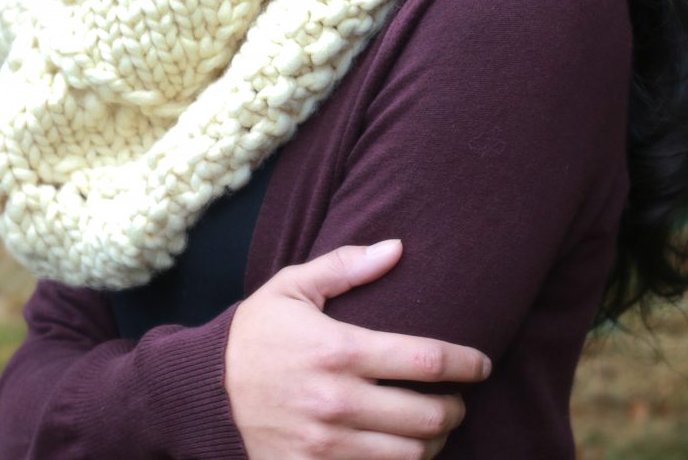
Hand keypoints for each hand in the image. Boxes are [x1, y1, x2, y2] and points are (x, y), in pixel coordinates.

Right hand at [224, 239, 490, 459]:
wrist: (204, 393)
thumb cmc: (256, 333)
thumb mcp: (292, 286)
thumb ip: (346, 266)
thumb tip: (397, 247)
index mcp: (339, 350)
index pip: (426, 360)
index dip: (467, 363)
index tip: (483, 363)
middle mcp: (337, 402)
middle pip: (429, 416)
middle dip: (456, 408)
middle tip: (459, 398)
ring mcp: (326, 447)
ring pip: (411, 456)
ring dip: (434, 443)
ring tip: (435, 426)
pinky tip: (401, 449)